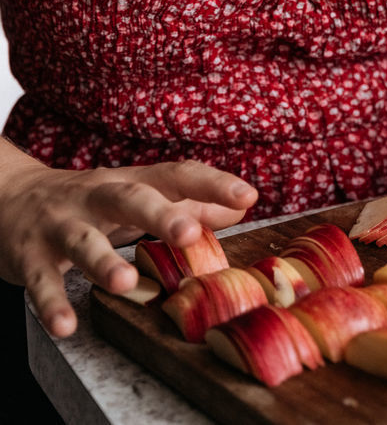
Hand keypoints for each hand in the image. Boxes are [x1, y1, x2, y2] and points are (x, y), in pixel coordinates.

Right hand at [0, 159, 256, 336]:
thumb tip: (242, 207)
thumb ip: (188, 202)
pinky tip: (66, 325)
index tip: (247, 195)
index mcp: (130, 182)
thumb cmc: (90, 201)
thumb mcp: (136, 195)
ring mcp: (60, 226)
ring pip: (82, 240)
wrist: (6, 196)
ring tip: (127, 282)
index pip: (175, 175)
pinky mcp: (29, 257)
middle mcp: (96, 197)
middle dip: (159, 215)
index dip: (212, 183)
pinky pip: (40, 281)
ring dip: (103, 262)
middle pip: (129, 199)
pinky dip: (52, 303)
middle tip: (189, 234)